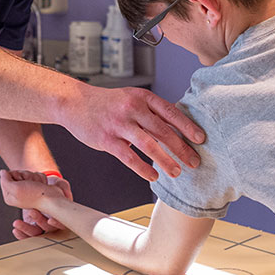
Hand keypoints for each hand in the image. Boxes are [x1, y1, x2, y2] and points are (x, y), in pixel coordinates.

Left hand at [6, 173, 71, 238]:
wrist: (37, 187)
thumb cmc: (51, 187)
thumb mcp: (58, 184)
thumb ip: (64, 187)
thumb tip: (67, 195)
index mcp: (61, 215)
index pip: (62, 224)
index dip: (57, 223)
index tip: (50, 220)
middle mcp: (51, 223)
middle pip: (47, 229)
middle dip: (39, 221)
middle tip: (32, 211)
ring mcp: (40, 226)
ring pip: (35, 233)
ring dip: (26, 230)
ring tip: (17, 223)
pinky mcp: (31, 226)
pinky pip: (26, 235)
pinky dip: (21, 235)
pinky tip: (15, 230)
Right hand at [60, 86, 204, 181]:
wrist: (74, 102)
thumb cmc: (107, 103)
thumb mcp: (131, 98)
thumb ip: (151, 111)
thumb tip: (178, 129)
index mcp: (142, 97)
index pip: (170, 112)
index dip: (187, 126)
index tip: (200, 139)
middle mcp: (132, 109)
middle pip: (163, 131)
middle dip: (181, 148)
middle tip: (194, 161)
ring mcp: (119, 124)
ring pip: (148, 145)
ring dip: (165, 160)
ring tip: (177, 172)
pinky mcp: (106, 139)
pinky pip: (128, 157)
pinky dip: (143, 168)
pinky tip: (153, 176)